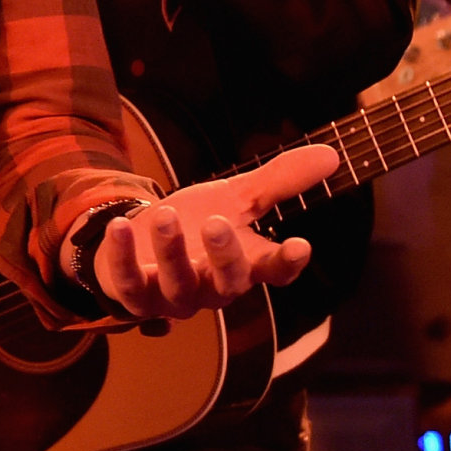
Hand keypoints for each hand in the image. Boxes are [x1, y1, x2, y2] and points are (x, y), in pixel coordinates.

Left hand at [95, 143, 335, 319]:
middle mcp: (210, 287)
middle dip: (224, 256)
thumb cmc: (195, 225)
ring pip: (177, 284)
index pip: (272, 271)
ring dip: (171, 250)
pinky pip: (128, 283)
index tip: (300, 245)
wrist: (140, 241)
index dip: (286, 263)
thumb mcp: (235, 199)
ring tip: (164, 215)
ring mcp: (171, 295)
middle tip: (218, 222)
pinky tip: (119, 227)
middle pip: (226, 283)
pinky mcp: (133, 295)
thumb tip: (330, 154)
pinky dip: (122, 257)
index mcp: (242, 265)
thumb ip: (278, 182)